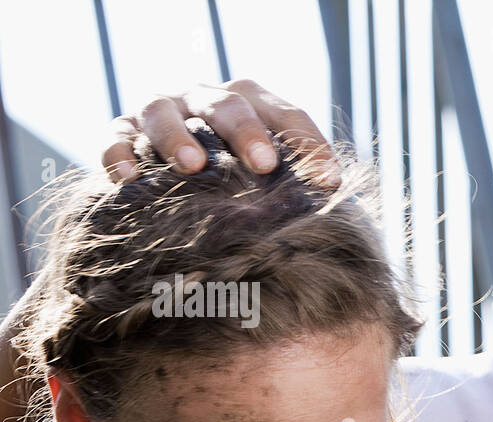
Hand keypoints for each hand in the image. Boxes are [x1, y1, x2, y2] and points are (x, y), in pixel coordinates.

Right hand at [101, 79, 338, 185]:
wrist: (169, 176)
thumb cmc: (237, 181)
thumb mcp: (270, 178)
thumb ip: (296, 186)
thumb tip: (332, 206)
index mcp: (250, 103)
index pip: (286, 115)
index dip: (309, 144)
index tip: (327, 182)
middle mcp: (204, 99)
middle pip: (226, 104)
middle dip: (245, 131)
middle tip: (263, 163)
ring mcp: (161, 111)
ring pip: (162, 110)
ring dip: (176, 136)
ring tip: (192, 165)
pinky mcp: (122, 131)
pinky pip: (115, 137)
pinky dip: (120, 154)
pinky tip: (131, 179)